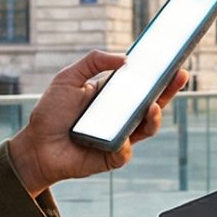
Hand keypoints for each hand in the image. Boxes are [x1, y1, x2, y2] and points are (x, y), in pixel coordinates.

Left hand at [8, 51, 190, 194]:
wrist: (35, 146)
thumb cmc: (50, 113)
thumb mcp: (68, 78)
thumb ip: (93, 61)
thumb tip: (125, 59)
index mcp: (113, 96)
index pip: (142, 83)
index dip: (160, 73)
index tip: (174, 59)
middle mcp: (121, 116)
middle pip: (154, 103)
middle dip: (170, 90)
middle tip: (180, 75)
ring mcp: (119, 137)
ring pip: (147, 128)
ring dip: (155, 117)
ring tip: (153, 106)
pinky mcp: (112, 157)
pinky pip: (125, 151)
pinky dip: (125, 144)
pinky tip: (122, 137)